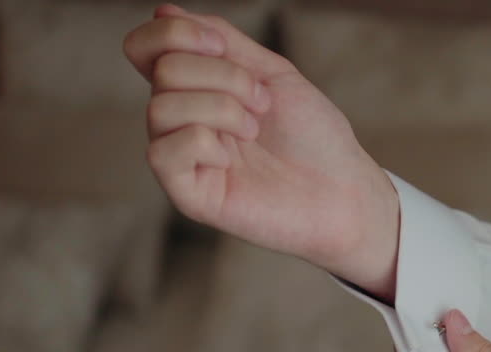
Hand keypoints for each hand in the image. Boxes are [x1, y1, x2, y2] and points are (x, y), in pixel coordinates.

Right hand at [123, 4, 399, 297]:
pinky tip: (232, 158)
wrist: (344, 190)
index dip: (175, 32)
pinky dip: (203, 143)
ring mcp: (182, 159)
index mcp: (196, 89)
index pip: (146, 47)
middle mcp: (181, 121)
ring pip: (160, 108)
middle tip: (263, 103)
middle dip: (223, 75)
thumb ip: (222, 41)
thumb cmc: (314, 136)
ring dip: (221, 108)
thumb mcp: (272, 73)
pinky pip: (162, 153)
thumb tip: (164, 10)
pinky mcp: (188, 194)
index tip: (222, 45)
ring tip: (254, 130)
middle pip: (163, 70)